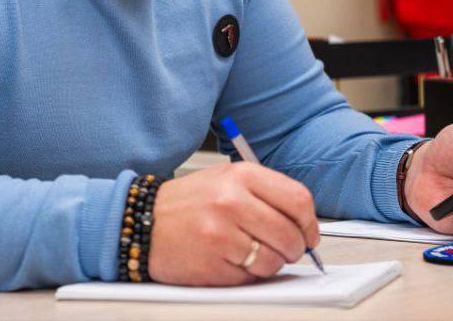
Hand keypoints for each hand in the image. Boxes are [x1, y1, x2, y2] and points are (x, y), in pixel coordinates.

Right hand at [148, 161, 319, 285]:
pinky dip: (247, 275)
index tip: (309, 234)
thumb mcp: (226, 179)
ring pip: (273, 260)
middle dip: (295, 249)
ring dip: (270, 264)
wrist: (142, 221)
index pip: (297, 200)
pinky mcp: (211, 263)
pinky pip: (249, 278)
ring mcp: (221, 233)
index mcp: (241, 175)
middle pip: (290, 234)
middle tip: (286, 250)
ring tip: (251, 254)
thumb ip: (265, 194)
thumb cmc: (188, 203)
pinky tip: (231, 261)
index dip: (310, 223)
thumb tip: (304, 224)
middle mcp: (232, 201)